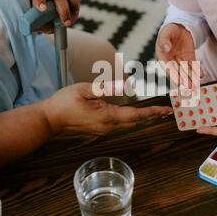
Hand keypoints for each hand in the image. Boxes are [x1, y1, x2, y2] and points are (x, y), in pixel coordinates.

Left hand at [28, 0, 84, 32]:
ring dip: (74, 2)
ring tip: (74, 13)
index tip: (43, 9)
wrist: (51, 6)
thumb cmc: (47, 16)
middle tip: (66, 22)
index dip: (40, 2)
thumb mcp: (44, 24)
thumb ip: (47, 26)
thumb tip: (54, 25)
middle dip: (64, 9)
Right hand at [39, 83, 172, 135]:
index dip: (152, 112)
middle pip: (135, 121)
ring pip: (128, 123)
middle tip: (166, 111)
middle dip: (151, 116)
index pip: (135, 115)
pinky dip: (132, 118)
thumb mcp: (84, 90)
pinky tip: (136, 114)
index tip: (165, 111)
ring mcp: (104, 129)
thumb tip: (124, 86)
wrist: (50, 119)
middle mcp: (108, 126)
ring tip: (155, 112)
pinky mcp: (99, 128)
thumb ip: (105, 88)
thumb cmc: (64, 103)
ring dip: (142, 118)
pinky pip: (120, 123)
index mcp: (107, 116)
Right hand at [155, 23, 202, 87]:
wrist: (179, 25)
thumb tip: (166, 47)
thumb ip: (165, 40)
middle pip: (178, 72)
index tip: (178, 82)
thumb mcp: (166, 33)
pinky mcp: (189, 57)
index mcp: (163, 56)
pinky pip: (193, 65)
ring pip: (186, 70)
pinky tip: (202, 75)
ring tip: (196, 85)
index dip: (173, 75)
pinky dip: (198, 70)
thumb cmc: (169, 30)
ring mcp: (181, 60)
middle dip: (184, 80)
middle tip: (189, 87)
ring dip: (191, 77)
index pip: (168, 68)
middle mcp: (171, 60)